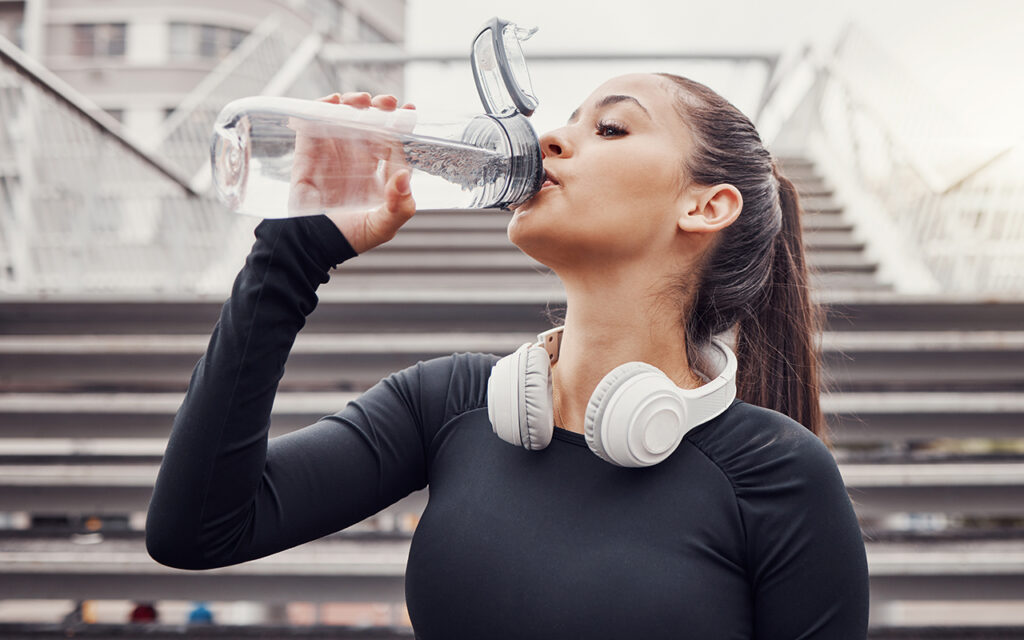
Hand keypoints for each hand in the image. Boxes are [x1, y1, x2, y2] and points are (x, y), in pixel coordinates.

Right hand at [290, 92, 416, 253]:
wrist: (311, 245)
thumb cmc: (348, 239)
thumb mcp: (382, 226)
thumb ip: (400, 206)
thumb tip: (405, 176)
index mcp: (377, 178)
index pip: (392, 146)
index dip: (400, 126)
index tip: (409, 110)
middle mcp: (356, 163)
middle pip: (370, 126)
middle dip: (379, 110)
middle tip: (387, 102)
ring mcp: (331, 156)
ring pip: (344, 120)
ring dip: (352, 105)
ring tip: (361, 101)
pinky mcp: (307, 153)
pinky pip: (313, 124)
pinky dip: (320, 109)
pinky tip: (332, 102)